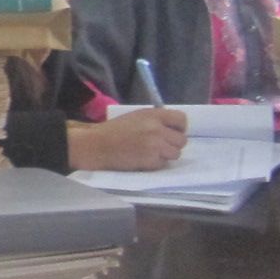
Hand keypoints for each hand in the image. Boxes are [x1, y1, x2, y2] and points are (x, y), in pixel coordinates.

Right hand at [73, 107, 188, 171]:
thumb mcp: (136, 116)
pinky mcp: (151, 160)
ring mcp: (155, 145)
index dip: (179, 128)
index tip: (172, 132)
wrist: (97, 145)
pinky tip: (144, 159)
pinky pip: (163, 164)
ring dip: (166, 155)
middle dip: (173, 144)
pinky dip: (156, 163)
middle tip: (160, 146)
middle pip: (182, 140)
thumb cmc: (114, 130)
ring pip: (176, 153)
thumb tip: (172, 129)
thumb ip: (155, 120)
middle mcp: (157, 129)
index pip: (181, 119)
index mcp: (153, 115)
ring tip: (152, 153)